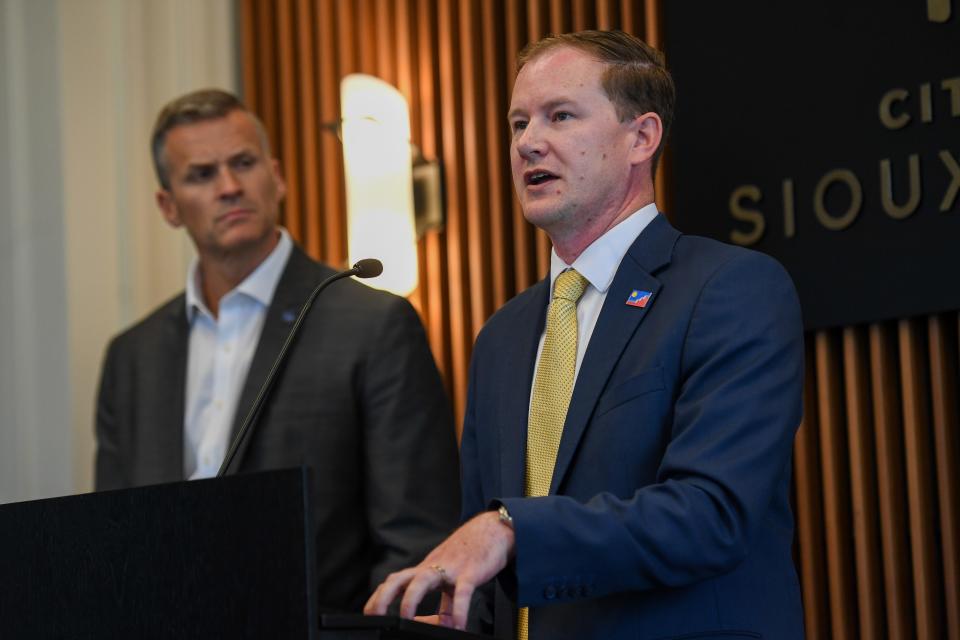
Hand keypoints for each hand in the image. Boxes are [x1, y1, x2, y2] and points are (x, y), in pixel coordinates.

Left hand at [364, 510, 514, 630]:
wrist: (493, 531)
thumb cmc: (469, 554)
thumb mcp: (453, 579)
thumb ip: (446, 605)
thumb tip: (444, 627)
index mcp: (426, 569)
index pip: (395, 581)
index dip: (380, 596)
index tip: (369, 612)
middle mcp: (433, 567)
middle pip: (400, 578)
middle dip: (384, 597)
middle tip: (376, 615)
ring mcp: (450, 568)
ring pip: (424, 580)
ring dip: (411, 599)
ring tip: (407, 619)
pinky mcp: (471, 572)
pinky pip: (462, 592)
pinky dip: (460, 610)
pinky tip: (459, 625)